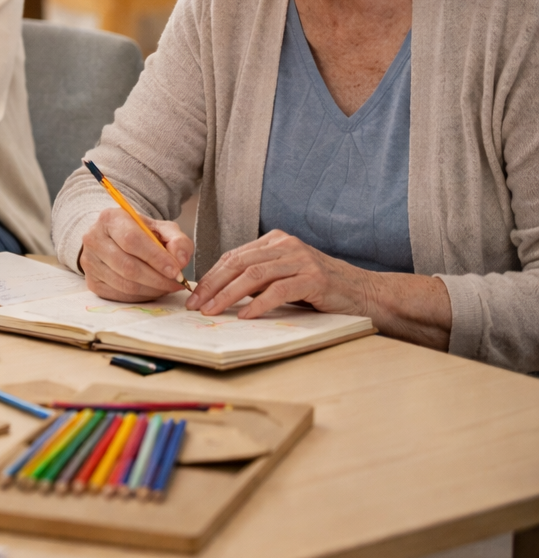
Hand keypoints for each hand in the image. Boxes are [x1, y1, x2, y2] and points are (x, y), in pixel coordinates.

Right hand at [79, 206, 192, 301]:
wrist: (114, 239)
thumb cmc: (139, 234)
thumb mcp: (161, 229)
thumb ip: (177, 240)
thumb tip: (180, 260)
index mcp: (110, 219)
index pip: (132, 241)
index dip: (156, 258)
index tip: (175, 271)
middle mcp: (94, 239)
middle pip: (127, 266)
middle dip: (157, 279)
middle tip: (176, 283)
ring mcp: (89, 262)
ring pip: (124, 284)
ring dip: (151, 289)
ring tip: (167, 286)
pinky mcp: (91, 281)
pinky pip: (119, 295)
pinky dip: (141, 296)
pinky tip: (152, 289)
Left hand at [187, 230, 371, 317]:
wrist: (363, 293)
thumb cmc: (319, 289)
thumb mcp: (283, 277)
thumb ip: (257, 279)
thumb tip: (218, 294)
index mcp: (275, 241)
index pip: (234, 257)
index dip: (211, 276)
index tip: (194, 295)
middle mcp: (286, 245)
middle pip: (239, 264)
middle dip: (213, 285)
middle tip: (195, 305)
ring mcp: (301, 259)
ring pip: (254, 275)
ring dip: (229, 295)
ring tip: (213, 311)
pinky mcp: (314, 278)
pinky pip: (279, 290)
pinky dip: (259, 304)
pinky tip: (245, 316)